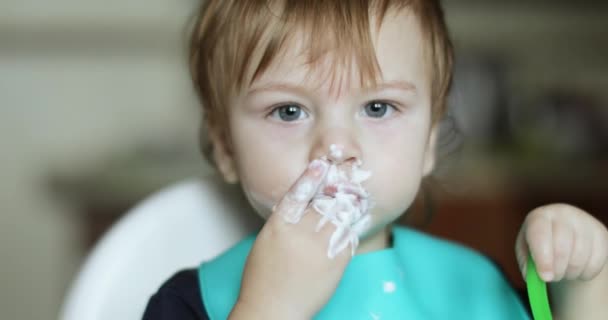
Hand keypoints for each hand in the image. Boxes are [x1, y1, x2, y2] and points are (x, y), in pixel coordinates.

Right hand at [229, 159, 351, 319]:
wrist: (274, 310)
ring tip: (357, 195)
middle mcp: (300, 232)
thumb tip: (302, 209)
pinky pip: (348, 237)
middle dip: (335, 190)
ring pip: (338, 217)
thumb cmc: (263, 279)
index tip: (320, 165)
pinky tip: (355, 219)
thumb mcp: (267, 243)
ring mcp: (319, 247)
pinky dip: (351, 227)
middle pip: (322, 203)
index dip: (310, 178)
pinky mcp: (335, 262)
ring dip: (348, 205)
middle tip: (346, 177)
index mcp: (279, 226)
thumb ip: (284, 223)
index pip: (296, 194)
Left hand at [515, 204, 607, 281]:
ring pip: (580, 257)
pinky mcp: (601, 233)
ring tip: (563, 271)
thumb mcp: (527, 253)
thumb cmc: (540, 247)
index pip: (540, 235)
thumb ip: (526, 266)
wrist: (566, 238)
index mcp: (539, 217)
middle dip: (556, 270)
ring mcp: (584, 221)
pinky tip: (578, 270)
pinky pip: (596, 261)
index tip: (545, 277)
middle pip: (561, 248)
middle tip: (552, 278)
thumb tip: (531, 279)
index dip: (543, 258)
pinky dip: (586, 273)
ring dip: (570, 273)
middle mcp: (562, 214)